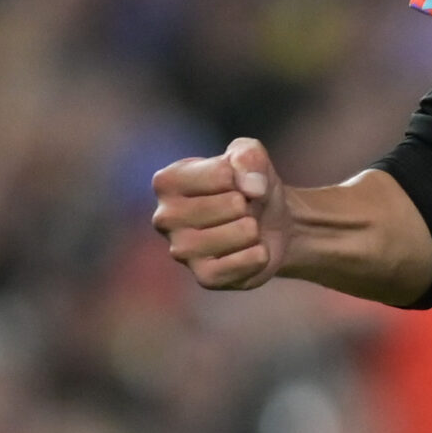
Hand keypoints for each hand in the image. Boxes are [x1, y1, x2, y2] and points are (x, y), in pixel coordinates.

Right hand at [151, 138, 289, 289]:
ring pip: (244, 232)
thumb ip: (248, 156)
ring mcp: (181, 251)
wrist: (267, 223)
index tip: (234, 182)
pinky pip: (247, 261)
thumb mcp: (250, 154)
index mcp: (166, 182)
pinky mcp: (204, 278)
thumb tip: (252, 188)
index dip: (242, 175)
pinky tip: (250, 250)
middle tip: (241, 209)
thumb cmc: (247, 184)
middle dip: (249, 204)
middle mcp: (165, 218)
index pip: (223, 173)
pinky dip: (260, 253)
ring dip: (255, 228)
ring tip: (244, 228)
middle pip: (234, 204)